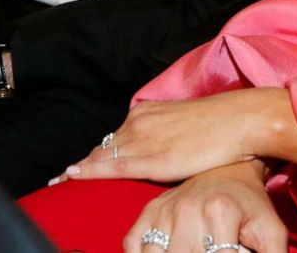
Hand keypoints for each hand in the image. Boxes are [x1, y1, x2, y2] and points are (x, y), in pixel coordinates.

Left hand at [62, 88, 295, 184]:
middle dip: (81, 164)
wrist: (240, 120)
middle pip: (103, 149)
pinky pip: (113, 166)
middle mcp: (139, 122)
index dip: (93, 156)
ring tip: (58, 182)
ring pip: (102, 156)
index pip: (113, 140)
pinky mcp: (152, 157)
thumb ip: (166, 137)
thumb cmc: (222, 127)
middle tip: (56, 178)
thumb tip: (163, 152)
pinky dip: (90, 171)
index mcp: (147, 114)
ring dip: (79, 170)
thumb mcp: (185, 127)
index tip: (72, 168)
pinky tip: (72, 176)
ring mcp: (144, 138)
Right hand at [124, 161, 284, 252]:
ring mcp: (164, 209)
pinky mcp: (149, 211)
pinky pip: (133, 243)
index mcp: (219, 211)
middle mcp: (187, 209)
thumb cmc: (251, 204)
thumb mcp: (270, 230)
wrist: (229, 170)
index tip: (232, 252)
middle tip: (209, 248)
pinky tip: (161, 252)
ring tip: (190, 249)